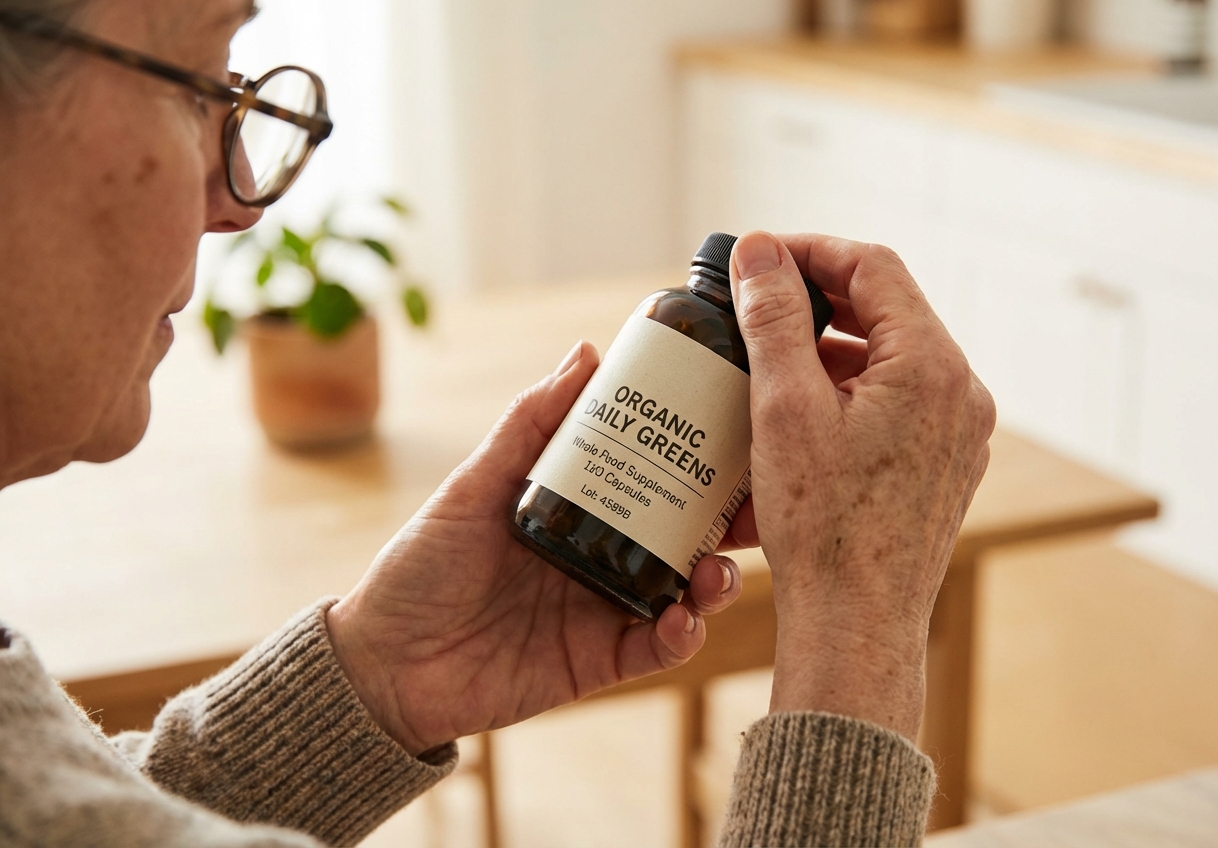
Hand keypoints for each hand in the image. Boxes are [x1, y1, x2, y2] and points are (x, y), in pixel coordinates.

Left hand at [325, 343, 744, 754]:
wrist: (384, 665)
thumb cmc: (420, 565)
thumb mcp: (474, 486)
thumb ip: (529, 425)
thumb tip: (586, 352)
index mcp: (577, 507)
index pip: (651, 475)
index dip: (697, 457)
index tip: (735, 430)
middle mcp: (600, 554)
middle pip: (683, 532)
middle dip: (727, 520)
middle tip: (755, 504)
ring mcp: (604, 607)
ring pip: (683, 589)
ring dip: (714, 578)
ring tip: (718, 569)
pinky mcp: (599, 660)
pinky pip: (655, 648)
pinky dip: (679, 635)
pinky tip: (682, 618)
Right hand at [729, 231, 994, 740]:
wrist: (856, 621)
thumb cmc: (823, 523)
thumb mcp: (785, 406)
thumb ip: (776, 319)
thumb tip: (761, 252)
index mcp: (932, 365)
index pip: (873, 268)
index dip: (811, 251)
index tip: (759, 258)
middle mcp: (961, 392)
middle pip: (887, 310)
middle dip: (817, 300)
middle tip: (758, 302)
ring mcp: (958, 433)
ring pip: (890, 359)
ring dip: (830, 349)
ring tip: (769, 364)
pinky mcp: (942, 466)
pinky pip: (897, 403)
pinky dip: (849, 392)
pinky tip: (801, 414)